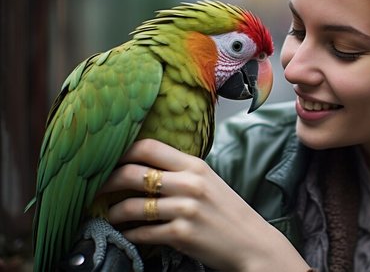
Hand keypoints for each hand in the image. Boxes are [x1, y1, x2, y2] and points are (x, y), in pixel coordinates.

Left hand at [99, 139, 309, 270]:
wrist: (253, 244)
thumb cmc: (228, 213)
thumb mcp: (209, 183)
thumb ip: (181, 172)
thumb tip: (144, 168)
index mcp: (195, 166)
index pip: (148, 147)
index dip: (121, 152)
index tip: (108, 162)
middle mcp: (189, 183)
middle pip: (132, 173)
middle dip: (106, 182)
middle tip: (96, 190)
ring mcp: (185, 209)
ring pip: (132, 206)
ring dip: (114, 213)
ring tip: (109, 216)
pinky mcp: (181, 235)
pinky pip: (142, 232)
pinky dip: (130, 233)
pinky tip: (128, 233)